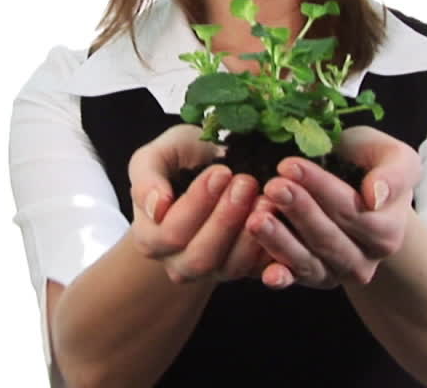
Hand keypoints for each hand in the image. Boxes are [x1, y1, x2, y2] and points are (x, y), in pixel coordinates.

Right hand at [127, 125, 267, 283]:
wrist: (210, 169)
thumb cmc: (181, 159)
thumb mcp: (157, 155)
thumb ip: (146, 178)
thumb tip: (157, 206)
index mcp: (150, 238)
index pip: (171, 233)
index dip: (198, 204)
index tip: (221, 171)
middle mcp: (178, 263)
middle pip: (201, 257)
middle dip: (226, 219)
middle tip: (246, 182)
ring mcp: (213, 271)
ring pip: (231, 267)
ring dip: (251, 234)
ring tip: (266, 199)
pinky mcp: (244, 270)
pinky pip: (259, 270)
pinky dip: (272, 248)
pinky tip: (280, 218)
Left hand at [245, 126, 421, 288]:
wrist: (355, 188)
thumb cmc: (370, 166)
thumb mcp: (394, 158)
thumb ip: (394, 175)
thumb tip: (376, 197)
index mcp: (387, 232)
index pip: (353, 212)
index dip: (321, 189)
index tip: (290, 165)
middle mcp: (364, 261)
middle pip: (328, 238)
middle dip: (298, 210)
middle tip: (272, 186)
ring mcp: (336, 274)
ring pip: (308, 262)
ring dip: (280, 242)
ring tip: (257, 218)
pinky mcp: (310, 279)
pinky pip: (294, 280)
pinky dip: (280, 278)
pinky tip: (267, 273)